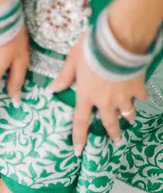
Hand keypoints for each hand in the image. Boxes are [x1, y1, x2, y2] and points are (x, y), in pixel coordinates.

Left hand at [49, 35, 147, 154]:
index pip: (80, 122)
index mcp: (86, 96)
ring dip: (128, 117)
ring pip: (127, 112)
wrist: (119, 41)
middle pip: (109, 123)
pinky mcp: (137, 87)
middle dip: (113, 133)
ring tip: (130, 120)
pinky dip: (140, 97)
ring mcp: (123, 96)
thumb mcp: (72, 59)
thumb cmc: (92, 49)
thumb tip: (52, 89)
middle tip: (116, 141)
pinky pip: (140, 97)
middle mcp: (105, 101)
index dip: (79, 138)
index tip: (79, 151)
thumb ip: (64, 76)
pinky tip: (141, 96)